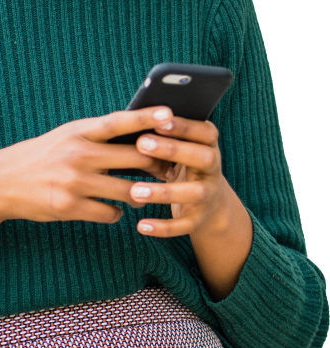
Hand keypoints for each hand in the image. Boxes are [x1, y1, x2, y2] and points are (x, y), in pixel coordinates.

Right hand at [0, 105, 190, 224]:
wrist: (2, 182)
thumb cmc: (42, 155)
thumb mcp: (67, 136)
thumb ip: (98, 136)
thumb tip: (139, 136)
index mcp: (79, 132)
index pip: (118, 122)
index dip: (146, 117)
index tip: (170, 113)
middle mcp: (78, 155)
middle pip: (134, 158)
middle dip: (157, 165)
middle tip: (169, 170)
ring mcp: (74, 182)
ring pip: (128, 191)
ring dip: (141, 194)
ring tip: (143, 193)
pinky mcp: (70, 207)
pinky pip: (110, 213)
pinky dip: (116, 212)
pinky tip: (112, 209)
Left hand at [129, 115, 231, 237]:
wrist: (209, 202)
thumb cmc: (181, 162)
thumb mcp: (180, 145)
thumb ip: (165, 133)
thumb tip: (134, 120)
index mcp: (208, 145)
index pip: (205, 132)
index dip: (184, 126)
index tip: (159, 121)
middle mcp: (213, 168)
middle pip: (202, 158)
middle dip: (172, 150)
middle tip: (141, 144)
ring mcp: (209, 195)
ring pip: (194, 193)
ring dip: (165, 192)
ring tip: (136, 190)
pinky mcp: (200, 219)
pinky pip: (185, 225)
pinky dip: (164, 227)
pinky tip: (141, 225)